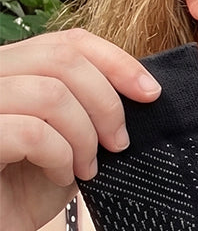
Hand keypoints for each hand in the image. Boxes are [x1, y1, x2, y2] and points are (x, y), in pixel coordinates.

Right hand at [0, 29, 159, 230]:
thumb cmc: (26, 188)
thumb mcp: (70, 138)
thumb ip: (90, 106)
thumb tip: (144, 88)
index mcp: (12, 68)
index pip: (68, 42)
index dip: (117, 62)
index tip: (150, 93)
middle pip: (62, 59)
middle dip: (106, 103)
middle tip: (118, 144)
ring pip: (50, 95)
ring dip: (84, 136)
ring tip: (86, 168)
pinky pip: (32, 133)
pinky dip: (60, 156)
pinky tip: (61, 176)